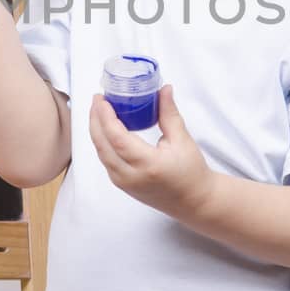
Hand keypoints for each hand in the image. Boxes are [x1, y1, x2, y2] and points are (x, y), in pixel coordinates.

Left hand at [89, 84, 213, 218]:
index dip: (105, 116)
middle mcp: (131, 176)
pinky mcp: (122, 185)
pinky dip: (102, 142)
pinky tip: (105, 129)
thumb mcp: (182, 140)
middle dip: (95, 119)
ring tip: (99, 110)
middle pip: (102, 144)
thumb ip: (169, 113)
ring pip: (101, 153)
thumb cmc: (191, 172)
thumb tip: (163, 89)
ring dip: (96, 130)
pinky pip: (105, 160)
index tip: (102, 99)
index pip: (117, 137)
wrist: (193, 201)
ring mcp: (124, 183)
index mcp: (148, 164)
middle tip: (98, 99)